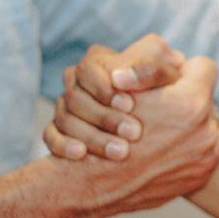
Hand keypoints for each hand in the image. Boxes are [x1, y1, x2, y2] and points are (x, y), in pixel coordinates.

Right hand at [44, 33, 185, 159]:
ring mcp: (67, 107)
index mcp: (98, 61)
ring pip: (65, 119)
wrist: (167, 119)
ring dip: (92, 136)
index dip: (105, 88)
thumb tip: (121, 78)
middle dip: (104, 118)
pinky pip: (50, 135)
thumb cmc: (169, 88)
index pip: (88, 70)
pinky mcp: (61, 130)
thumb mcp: (167, 74)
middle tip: (133, 134)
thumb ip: (151, 69)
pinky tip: (81, 155)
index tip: (130, 105)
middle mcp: (78, 82)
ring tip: (119, 152)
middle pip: (75, 97)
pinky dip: (63, 145)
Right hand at [80, 55, 218, 214]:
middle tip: (166, 104)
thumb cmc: (103, 130)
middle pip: (208, 99)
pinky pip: (207, 151)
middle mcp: (205, 132)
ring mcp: (205, 158)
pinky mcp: (200, 176)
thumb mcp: (124, 87)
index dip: (185, 69)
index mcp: (190, 104)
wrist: (93, 183)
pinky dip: (191, 147)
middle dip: (189, 99)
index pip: (203, 67)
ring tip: (166, 127)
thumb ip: (155, 70)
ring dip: (192, 124)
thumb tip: (177, 58)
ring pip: (210, 125)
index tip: (172, 77)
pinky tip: (167, 147)